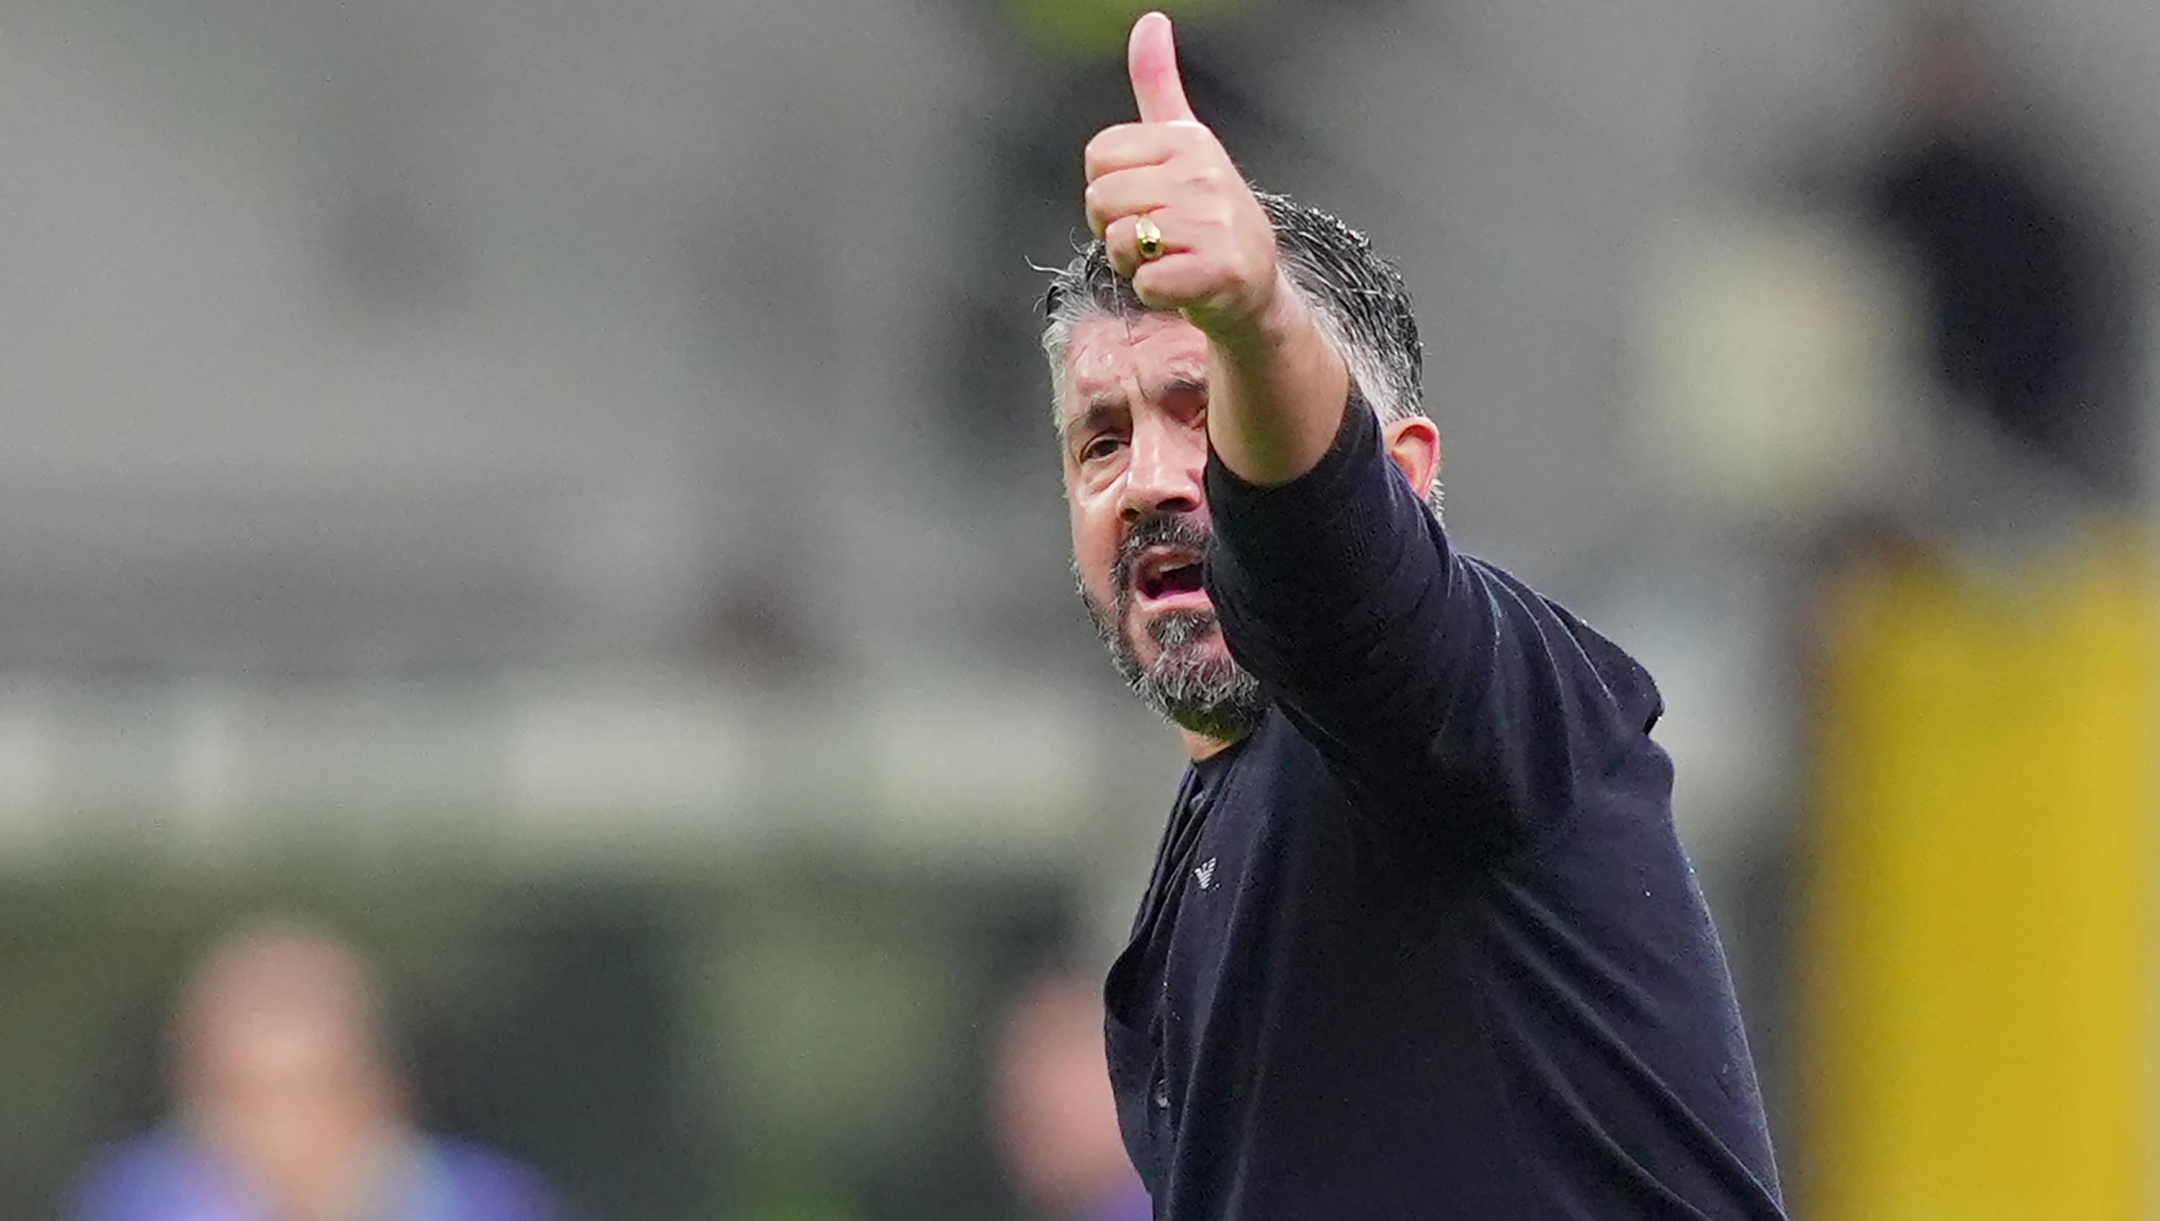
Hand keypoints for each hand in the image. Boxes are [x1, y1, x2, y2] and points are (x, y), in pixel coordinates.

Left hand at [1083, 13, 1284, 339]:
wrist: (1254, 285)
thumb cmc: (1208, 216)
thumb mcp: (1184, 143)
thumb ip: (1158, 84)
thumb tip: (1150, 21)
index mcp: (1187, 140)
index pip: (1097, 157)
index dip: (1107, 188)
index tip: (1143, 200)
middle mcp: (1203, 174)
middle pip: (1100, 201)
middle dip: (1115, 230)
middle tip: (1157, 237)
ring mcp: (1215, 223)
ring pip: (1119, 243)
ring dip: (1135, 264)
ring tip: (1171, 258)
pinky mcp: (1220, 269)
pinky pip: (1147, 283)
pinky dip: (1154, 293)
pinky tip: (1182, 283)